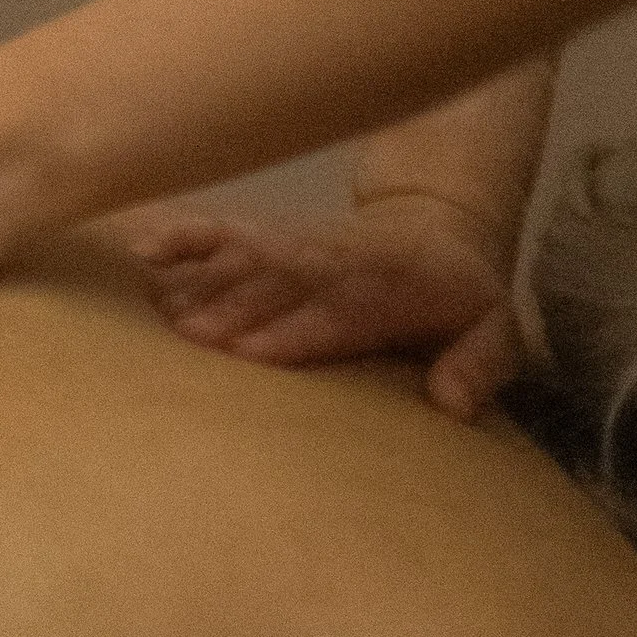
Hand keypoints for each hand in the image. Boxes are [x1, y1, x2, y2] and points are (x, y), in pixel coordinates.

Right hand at [121, 192, 523, 414]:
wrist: (437, 231)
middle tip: (184, 337)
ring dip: (197, 280)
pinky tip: (142, 247)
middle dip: (230, 310)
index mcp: (378, 289)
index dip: (290, 330)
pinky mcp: (272, 242)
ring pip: (238, 260)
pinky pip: (221, 233)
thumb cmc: (459, 295)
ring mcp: (294, 249)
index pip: (328, 311)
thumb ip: (479, 363)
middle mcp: (326, 266)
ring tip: (151, 305)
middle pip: (272, 287)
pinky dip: (182, 235)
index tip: (250, 351)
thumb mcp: (495, 328)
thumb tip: (451, 404)